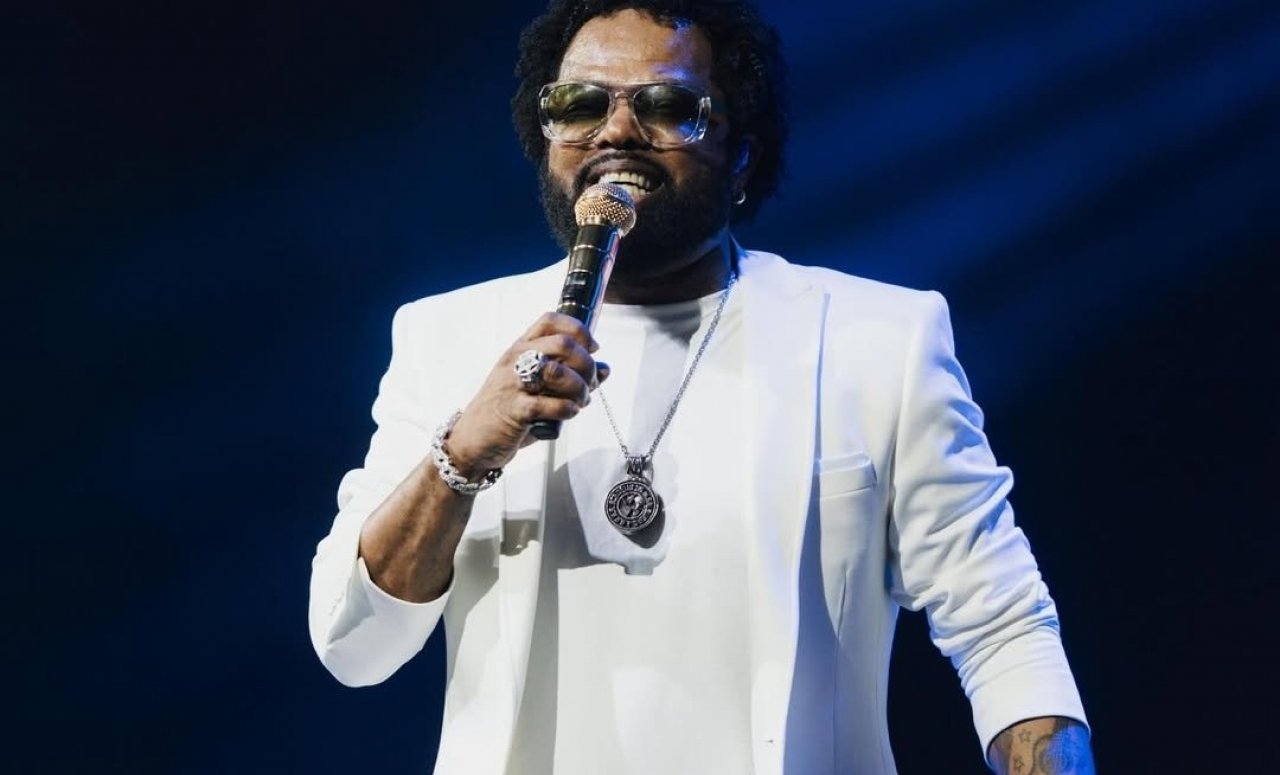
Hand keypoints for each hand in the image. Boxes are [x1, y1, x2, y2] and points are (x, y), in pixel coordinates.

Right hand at [444, 312, 608, 477]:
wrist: (473, 440)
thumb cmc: (507, 411)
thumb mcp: (535, 387)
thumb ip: (570, 376)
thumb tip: (605, 369)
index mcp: (520, 348)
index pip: (551, 320)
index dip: (579, 330)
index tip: (592, 348)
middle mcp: (515, 360)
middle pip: (562, 345)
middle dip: (586, 364)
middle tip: (589, 383)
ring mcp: (512, 384)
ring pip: (558, 372)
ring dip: (579, 388)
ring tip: (580, 401)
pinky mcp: (514, 410)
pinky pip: (550, 405)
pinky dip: (567, 409)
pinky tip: (568, 413)